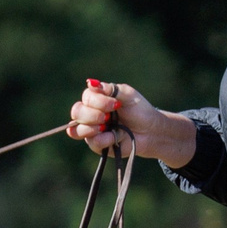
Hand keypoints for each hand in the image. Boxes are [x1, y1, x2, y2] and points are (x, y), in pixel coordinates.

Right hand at [67, 80, 197, 168]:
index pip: (85, 98)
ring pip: (76, 130)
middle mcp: (90, 115)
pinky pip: (91, 142)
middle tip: (108, 117)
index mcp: (96, 100)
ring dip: (92, 127)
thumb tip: (90, 82)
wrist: (151, 131)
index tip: (116, 104)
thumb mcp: (127, 95)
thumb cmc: (139, 110)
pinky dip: (104, 139)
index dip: (97, 101)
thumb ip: (109, 89)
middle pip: (76, 112)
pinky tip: (115, 137)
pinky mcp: (97, 145)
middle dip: (92, 115)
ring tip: (107, 126)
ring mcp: (92, 131)